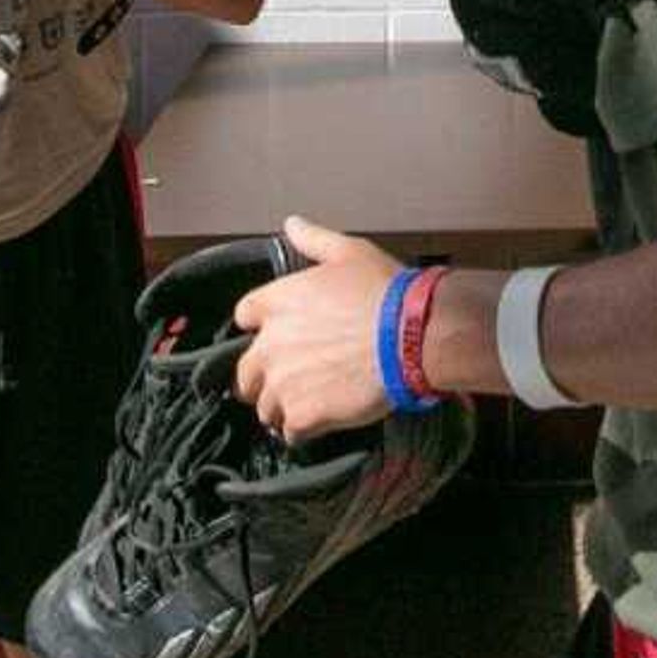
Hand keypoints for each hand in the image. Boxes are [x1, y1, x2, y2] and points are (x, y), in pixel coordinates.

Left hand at [232, 217, 407, 440]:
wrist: (412, 336)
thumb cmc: (384, 292)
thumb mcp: (350, 253)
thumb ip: (314, 240)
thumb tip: (292, 224)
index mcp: (275, 302)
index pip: (244, 317)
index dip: (262, 327)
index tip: (282, 334)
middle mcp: (269, 344)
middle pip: (245, 373)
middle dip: (264, 378)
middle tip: (293, 379)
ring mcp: (282, 383)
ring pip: (265, 407)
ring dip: (283, 407)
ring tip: (312, 404)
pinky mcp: (301, 415)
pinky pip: (289, 433)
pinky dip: (302, 431)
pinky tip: (322, 423)